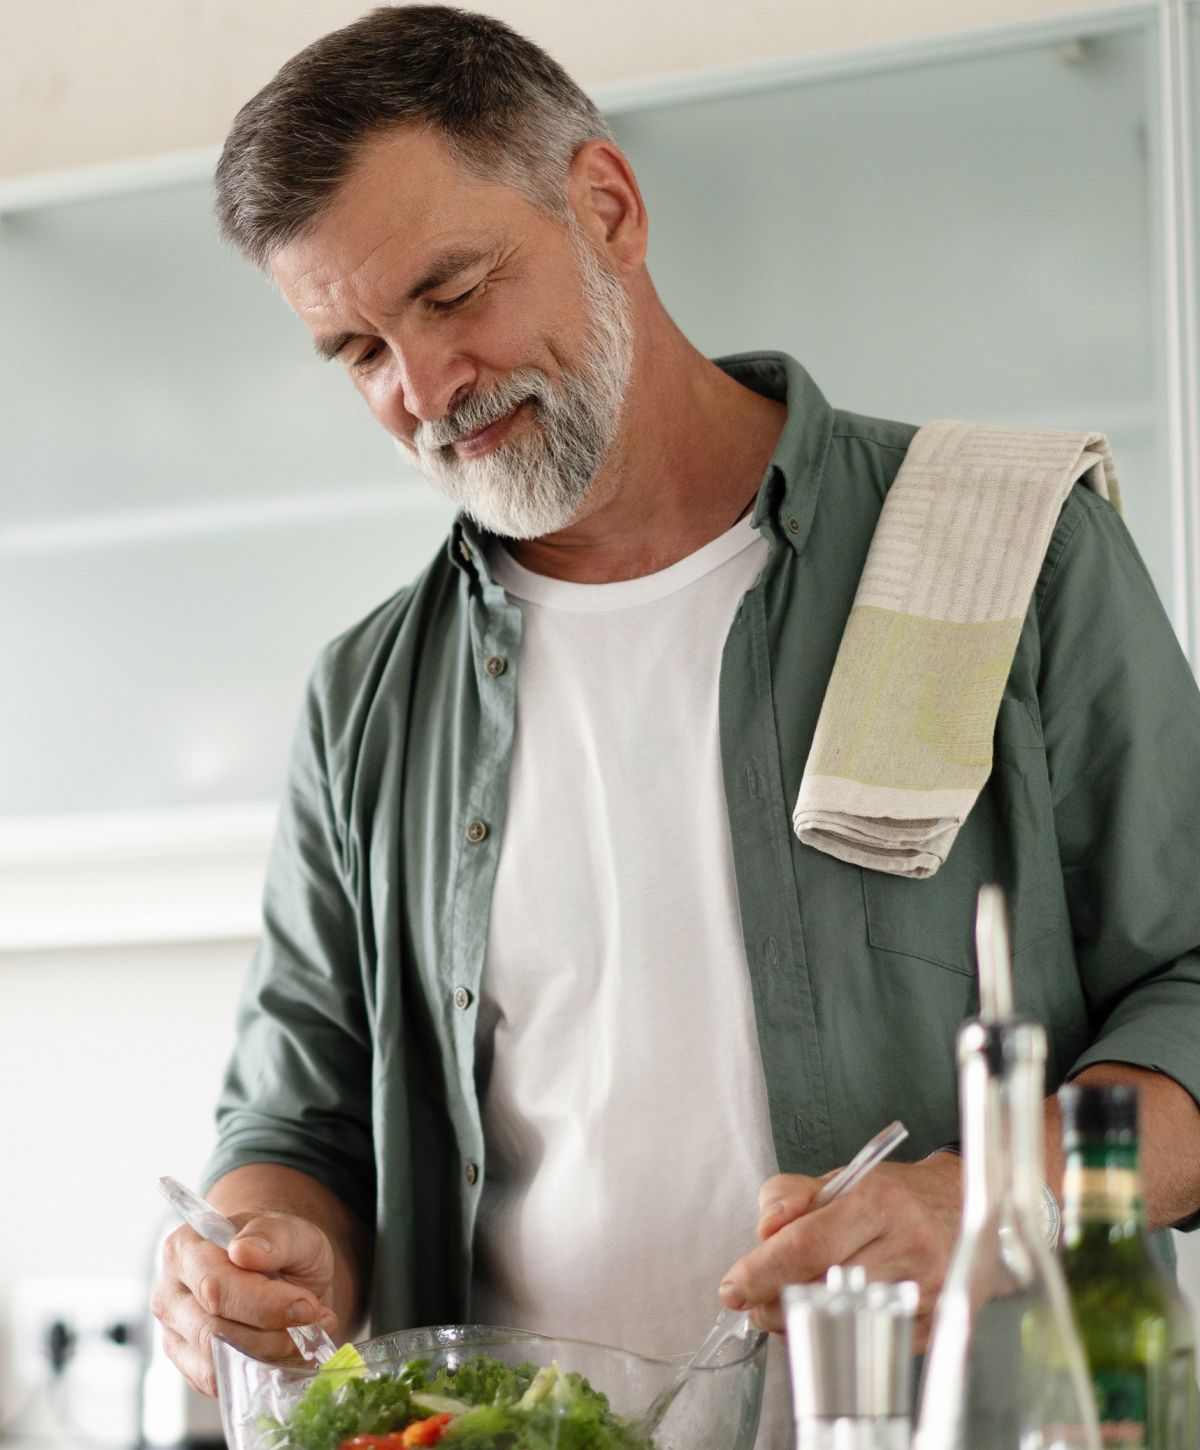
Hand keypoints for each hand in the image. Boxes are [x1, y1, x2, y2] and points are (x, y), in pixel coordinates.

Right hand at [151, 1211, 339, 1395]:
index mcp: (185, 1248)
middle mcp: (170, 1293)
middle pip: (213, 1331)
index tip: (307, 1306)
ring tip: (305, 1332)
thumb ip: (272, 1235)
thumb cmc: (278, 1247)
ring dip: (271, 1354)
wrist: (278, 1269)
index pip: (214, 1286)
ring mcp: (175, 1333)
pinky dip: (261, 1370)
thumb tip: (243, 1251)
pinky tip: (287, 1349)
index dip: (264, 1303)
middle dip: (273, 1333)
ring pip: (217, 1361)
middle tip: (313, 1321)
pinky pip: (221, 1381)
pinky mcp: (188, 1365)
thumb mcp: (291, 1230)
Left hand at [717, 1155, 961, 1349]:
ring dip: (798, 1320)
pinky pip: (867, 1339)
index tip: (734, 1285)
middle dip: (773, 1300)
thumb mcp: (844, 1177)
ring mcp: (924, 1291)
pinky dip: (833, 1333)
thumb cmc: (898, 1196)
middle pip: (821, 1287)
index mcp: (879, 1201)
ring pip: (841, 1319)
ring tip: (784, 1304)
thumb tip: (764, 1228)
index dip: (763, 1270)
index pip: (808, 1244)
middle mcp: (906, 1246)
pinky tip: (823, 1316)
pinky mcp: (932, 1325)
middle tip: (752, 1298)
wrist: (966, 1211)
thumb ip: (792, 1194)